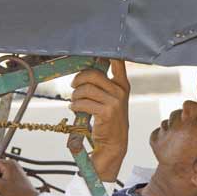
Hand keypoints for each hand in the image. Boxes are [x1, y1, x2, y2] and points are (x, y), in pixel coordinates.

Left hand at [70, 59, 129, 180]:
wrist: (114, 143)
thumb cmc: (109, 119)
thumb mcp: (111, 99)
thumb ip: (102, 84)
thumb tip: (83, 71)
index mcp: (123, 85)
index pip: (117, 62)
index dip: (105, 54)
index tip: (94, 52)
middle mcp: (120, 91)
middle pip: (93, 74)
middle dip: (78, 79)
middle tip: (73, 86)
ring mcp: (115, 101)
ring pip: (86, 89)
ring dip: (75, 95)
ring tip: (74, 101)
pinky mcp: (106, 112)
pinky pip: (83, 102)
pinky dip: (75, 105)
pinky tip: (74, 109)